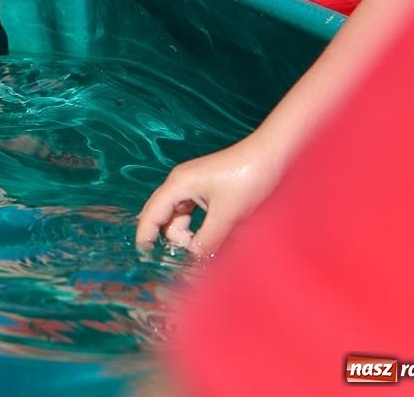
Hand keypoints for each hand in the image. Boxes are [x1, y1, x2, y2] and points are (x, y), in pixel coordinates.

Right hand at [134, 136, 283, 254]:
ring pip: (177, 215)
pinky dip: (195, 226)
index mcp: (178, 184)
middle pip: (162, 214)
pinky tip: (206, 236)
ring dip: (184, 233)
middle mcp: (180, 182)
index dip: (145, 235)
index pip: (152, 213)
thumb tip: (193, 259)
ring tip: (201, 249)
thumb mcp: (227, 215)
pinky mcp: (205, 187)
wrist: (271, 155)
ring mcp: (192, 183)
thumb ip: (208, 240)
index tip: (143, 255)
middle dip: (168, 237)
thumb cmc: (247, 179)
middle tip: (184, 258)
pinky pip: (190, 211)